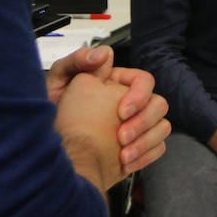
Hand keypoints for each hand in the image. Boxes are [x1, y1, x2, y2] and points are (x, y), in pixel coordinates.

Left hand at [47, 46, 169, 172]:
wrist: (56, 154)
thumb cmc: (55, 119)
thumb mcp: (58, 83)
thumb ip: (78, 62)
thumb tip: (103, 54)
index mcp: (116, 85)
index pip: (143, 81)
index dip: (138, 95)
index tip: (121, 112)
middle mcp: (130, 104)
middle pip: (158, 104)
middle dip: (142, 122)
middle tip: (121, 136)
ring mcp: (137, 126)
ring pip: (162, 127)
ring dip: (144, 142)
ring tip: (123, 154)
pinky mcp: (139, 147)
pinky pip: (158, 148)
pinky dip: (145, 156)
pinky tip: (125, 162)